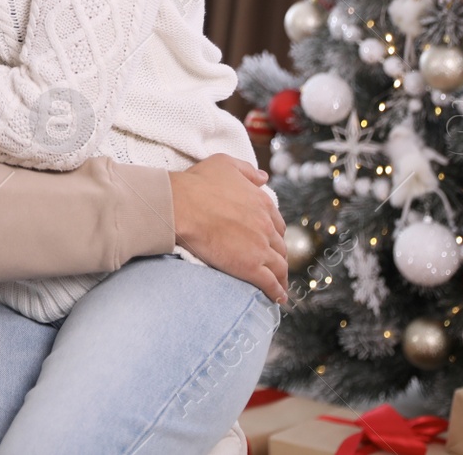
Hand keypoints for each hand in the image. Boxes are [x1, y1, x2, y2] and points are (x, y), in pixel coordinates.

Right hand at [167, 156, 288, 303]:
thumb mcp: (224, 164)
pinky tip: (278, 298)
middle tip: (275, 264)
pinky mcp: (250, 267)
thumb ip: (247, 171)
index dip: (274, 233)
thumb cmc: (197, 184)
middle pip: (279, 246)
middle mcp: (266, 226)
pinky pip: (270, 283)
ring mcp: (260, 247)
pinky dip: (277, 292)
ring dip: (281, 276)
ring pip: (279, 266)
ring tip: (280, 286)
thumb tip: (264, 177)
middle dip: (279, 255)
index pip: (276, 223)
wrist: (181, 206)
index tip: (271, 241)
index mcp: (262, 202)